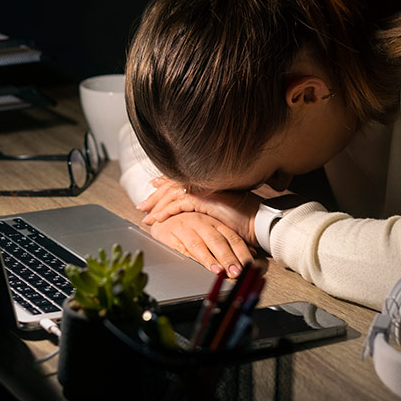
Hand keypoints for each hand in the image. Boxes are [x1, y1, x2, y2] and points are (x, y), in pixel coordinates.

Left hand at [138, 177, 261, 244]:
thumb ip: (206, 202)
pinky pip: (178, 205)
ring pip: (172, 194)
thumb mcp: (221, 208)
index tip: (153, 186)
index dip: (165, 182)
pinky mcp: (204, 199)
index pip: (181, 178)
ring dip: (157, 206)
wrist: (258, 222)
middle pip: (172, 185)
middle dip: (155, 196)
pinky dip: (166, 212)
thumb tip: (194, 204)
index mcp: (209, 180)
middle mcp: (205, 180)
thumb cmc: (244, 218)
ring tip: (147, 217)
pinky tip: (158, 220)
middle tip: (142, 205)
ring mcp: (205, 188)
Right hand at [149, 212, 253, 277]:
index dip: (241, 252)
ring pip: (202, 244)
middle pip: (219, 241)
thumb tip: (252, 253)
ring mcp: (187, 227)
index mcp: (215, 222)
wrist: (161, 215)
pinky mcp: (172, 233)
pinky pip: (183, 247)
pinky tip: (198, 265)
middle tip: (237, 272)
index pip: (232, 237)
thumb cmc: (188, 224)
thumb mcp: (211, 229)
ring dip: (212, 259)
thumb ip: (229, 240)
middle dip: (229, 258)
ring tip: (220, 271)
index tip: (249, 267)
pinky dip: (192, 257)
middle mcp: (202, 223)